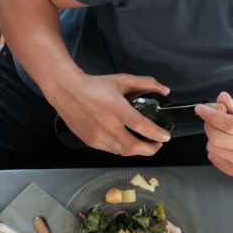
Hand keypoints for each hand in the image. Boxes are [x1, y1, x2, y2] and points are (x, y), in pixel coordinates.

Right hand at [42, 71, 169, 156]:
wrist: (67, 92)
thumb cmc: (94, 85)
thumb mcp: (121, 80)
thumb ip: (144, 83)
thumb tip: (164, 90)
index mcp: (115, 107)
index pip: (139, 125)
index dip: (155, 133)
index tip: (165, 136)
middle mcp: (106, 124)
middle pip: (133, 146)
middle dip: (150, 149)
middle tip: (158, 145)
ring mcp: (97, 135)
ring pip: (123, 152)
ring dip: (138, 152)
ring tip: (146, 146)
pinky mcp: (91, 141)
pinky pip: (112, 151)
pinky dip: (123, 150)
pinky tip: (129, 144)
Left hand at [197, 92, 232, 179]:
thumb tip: (221, 97)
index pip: (230, 124)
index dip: (212, 115)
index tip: (201, 108)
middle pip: (217, 136)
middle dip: (209, 124)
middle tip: (212, 119)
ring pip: (212, 147)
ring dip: (211, 136)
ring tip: (221, 131)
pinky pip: (213, 157)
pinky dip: (213, 147)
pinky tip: (224, 143)